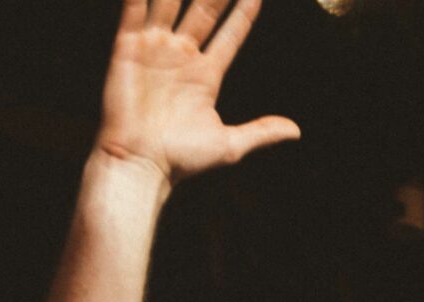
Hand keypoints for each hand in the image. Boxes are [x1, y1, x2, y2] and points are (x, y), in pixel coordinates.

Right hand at [95, 0, 298, 188]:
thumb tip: (295, 131)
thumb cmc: (182, 159)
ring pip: (169, 0)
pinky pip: (135, 8)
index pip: (231, 32)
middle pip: (204, 8)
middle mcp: (181, 55)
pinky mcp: (127, 46)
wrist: (141, 163)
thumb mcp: (229, 144)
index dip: (245, 11)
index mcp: (206, 74)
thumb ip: (261, 132)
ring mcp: (155, 48)